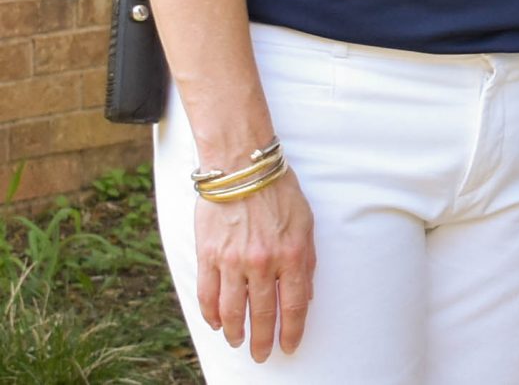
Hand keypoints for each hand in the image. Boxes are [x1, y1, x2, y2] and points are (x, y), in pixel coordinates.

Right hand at [193, 169, 314, 361]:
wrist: (241, 167)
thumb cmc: (279, 192)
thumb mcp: (306, 223)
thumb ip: (306, 261)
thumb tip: (305, 295)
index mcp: (291, 254)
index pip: (293, 305)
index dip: (292, 330)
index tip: (290, 346)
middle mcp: (262, 262)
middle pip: (262, 313)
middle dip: (263, 339)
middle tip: (262, 355)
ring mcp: (232, 260)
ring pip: (232, 310)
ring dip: (235, 332)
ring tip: (238, 342)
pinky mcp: (207, 255)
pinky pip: (207, 294)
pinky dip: (210, 313)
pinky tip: (216, 323)